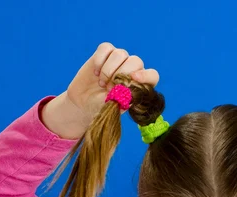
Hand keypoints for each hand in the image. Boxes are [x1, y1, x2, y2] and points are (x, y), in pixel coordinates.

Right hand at [42, 42, 159, 138]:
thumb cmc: (103, 106)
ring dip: (109, 70)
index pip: (152, 75)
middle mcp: (133, 69)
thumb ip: (123, 100)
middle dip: (121, 75)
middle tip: (109, 88)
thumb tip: (128, 90)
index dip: (146, 76)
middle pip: (136, 61)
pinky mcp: (105, 53)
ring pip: (120, 54)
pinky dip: (99, 60)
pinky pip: (106, 48)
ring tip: (102, 83)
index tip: (134, 78)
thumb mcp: (114, 107)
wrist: (84, 103)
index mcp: (141, 84)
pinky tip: (95, 73)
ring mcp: (120, 60)